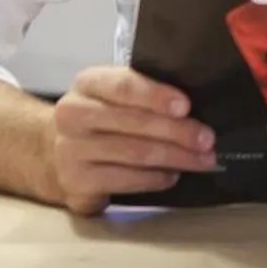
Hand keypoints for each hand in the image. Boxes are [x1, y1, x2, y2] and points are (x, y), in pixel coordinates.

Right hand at [50, 66, 216, 214]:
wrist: (57, 154)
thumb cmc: (104, 117)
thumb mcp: (117, 95)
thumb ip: (147, 93)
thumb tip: (195, 109)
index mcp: (88, 83)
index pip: (123, 86)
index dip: (156, 96)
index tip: (186, 107)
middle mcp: (72, 115)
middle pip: (134, 123)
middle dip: (178, 132)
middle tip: (209, 140)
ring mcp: (70, 152)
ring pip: (134, 154)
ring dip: (176, 158)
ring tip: (202, 160)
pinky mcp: (76, 184)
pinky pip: (124, 181)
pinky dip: (154, 179)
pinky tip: (172, 176)